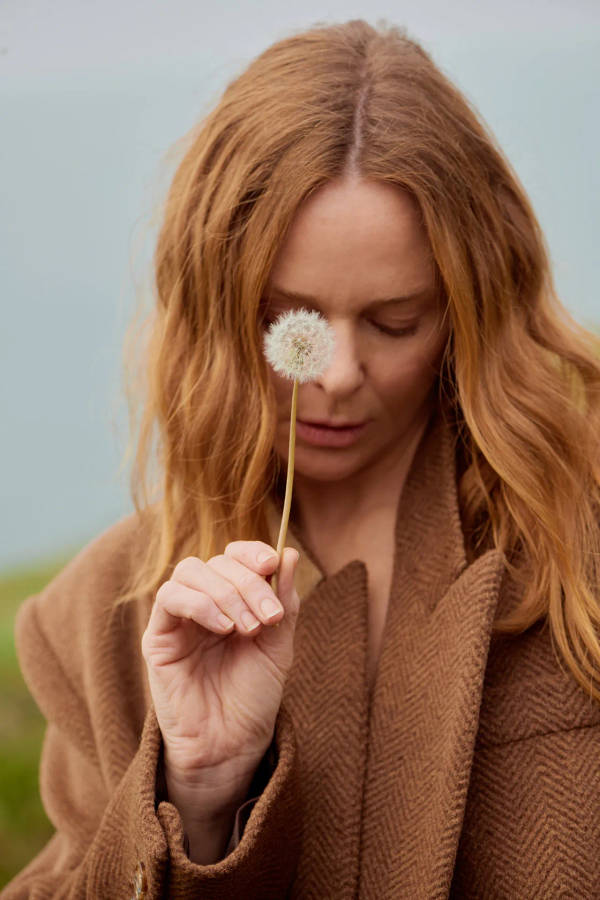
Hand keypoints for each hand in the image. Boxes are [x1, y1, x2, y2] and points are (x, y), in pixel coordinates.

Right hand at [141, 541, 299, 808]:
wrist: (232, 743)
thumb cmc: (254, 695)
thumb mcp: (278, 643)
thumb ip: (283, 600)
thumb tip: (289, 553)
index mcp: (232, 598)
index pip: (234, 555)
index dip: (252, 551)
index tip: (272, 563)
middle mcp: (204, 601)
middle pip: (217, 562)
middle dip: (248, 583)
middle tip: (268, 616)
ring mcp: (178, 617)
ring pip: (191, 572)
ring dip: (226, 593)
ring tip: (247, 628)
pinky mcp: (157, 637)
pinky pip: (169, 598)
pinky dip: (200, 604)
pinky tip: (224, 628)